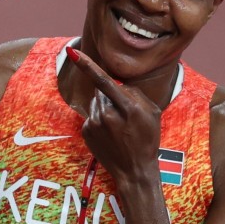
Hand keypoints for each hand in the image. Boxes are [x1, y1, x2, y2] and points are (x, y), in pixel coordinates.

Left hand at [66, 48, 161, 185]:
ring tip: (118, 126)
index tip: (72, 52)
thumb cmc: (147, 140)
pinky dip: (99, 120)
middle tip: (125, 114)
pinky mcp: (86, 132)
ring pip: (96, 103)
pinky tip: (110, 134)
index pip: (105, 82)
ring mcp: (94, 125)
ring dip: (105, 107)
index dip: (88, 65)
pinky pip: (91, 116)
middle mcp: (108, 116)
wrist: (134, 170)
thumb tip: (117, 83)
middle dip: (111, 96)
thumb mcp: (152, 113)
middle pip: (102, 91)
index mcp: (127, 109)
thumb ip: (135, 94)